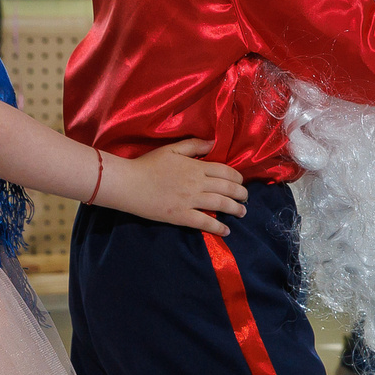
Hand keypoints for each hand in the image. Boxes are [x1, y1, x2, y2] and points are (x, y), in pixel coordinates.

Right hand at [104, 138, 247, 233]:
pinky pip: (204, 222)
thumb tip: (213, 143)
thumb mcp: (171, 149)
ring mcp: (189, 200)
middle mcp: (196, 183)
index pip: (224, 171)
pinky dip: (218, 227)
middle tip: (246, 198)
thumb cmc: (148, 164)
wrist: (128, 183)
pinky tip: (226, 231)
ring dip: (235, 209)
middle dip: (241, 194)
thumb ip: (193, 145)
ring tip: (242, 212)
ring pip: (220, 204)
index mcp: (195, 166)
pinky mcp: (180, 215)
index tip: (241, 182)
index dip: (236, 177)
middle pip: (226, 188)